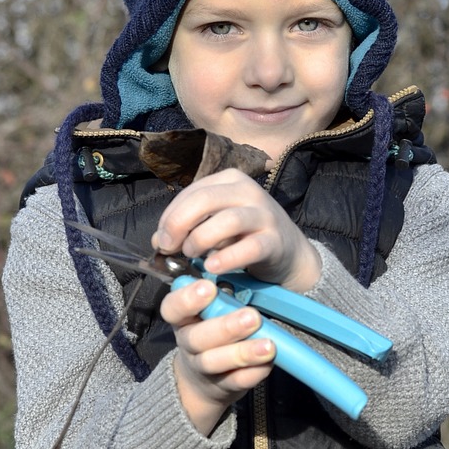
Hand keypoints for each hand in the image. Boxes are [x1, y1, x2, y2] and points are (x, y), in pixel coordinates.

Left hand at [152, 169, 321, 291]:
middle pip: (205, 199)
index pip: (192, 192)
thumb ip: (188, 226)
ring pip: (227, 220)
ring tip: (192, 256)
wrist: (290, 252)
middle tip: (170, 248)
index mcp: (230, 180)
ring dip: (201, 239)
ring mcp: (264, 214)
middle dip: (180, 224)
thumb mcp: (215, 224)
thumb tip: (158, 241)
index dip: (170, 216)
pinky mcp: (275, 240)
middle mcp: (248, 191)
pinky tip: (212, 268)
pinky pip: (249, 247)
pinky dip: (227, 258)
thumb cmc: (245, 235)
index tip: (162, 240)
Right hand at [160, 276, 275, 434]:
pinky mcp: (222, 387)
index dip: (187, 299)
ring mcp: (202, 368)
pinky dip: (252, 373)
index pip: (172, 308)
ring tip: (268, 346)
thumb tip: (244, 279)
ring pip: (214, 362)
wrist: (204, 380)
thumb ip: (222, 299)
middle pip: (196, 338)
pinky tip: (267, 364)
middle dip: (225, 327)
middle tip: (252, 317)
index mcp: (183, 319)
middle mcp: (187, 343)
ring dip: (242, 353)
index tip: (209, 288)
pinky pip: (235, 382)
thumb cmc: (213, 332)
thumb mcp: (211, 312)